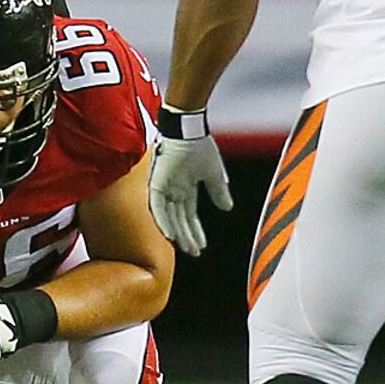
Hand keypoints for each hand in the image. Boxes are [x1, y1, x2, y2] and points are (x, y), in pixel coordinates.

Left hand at [147, 109, 229, 255]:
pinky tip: (171, 235)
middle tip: (195, 253)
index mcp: (185, 188)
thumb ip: (219, 191)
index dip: (195, 230)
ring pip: (170, 217)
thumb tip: (227, 209)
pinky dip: (164, 221)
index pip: (189, 215)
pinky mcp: (157, 183)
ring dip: (179, 234)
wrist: (188, 130)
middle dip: (188, 237)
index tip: (202, 246)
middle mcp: (174, 191)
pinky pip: (158, 207)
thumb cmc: (199, 146)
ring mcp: (165, 188)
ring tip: (187, 249)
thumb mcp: (213, 174)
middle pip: (180, 220)